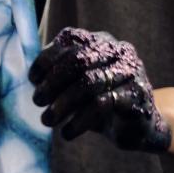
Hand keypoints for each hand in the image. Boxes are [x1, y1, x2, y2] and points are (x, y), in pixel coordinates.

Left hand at [28, 27, 171, 152]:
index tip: (32, 80)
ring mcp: (131, 72)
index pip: (70, 39)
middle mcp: (118, 51)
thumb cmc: (102, 103)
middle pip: (78, 60)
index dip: (47, 59)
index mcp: (101, 42)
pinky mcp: (137, 96)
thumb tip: (33, 80)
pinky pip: (102, 104)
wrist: (140, 128)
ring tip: (48, 121)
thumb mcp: (77, 86)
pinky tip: (68, 132)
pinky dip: (80, 120)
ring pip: (89, 82)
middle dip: (53, 82)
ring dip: (63, 104)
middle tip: (37, 102)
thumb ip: (59, 76)